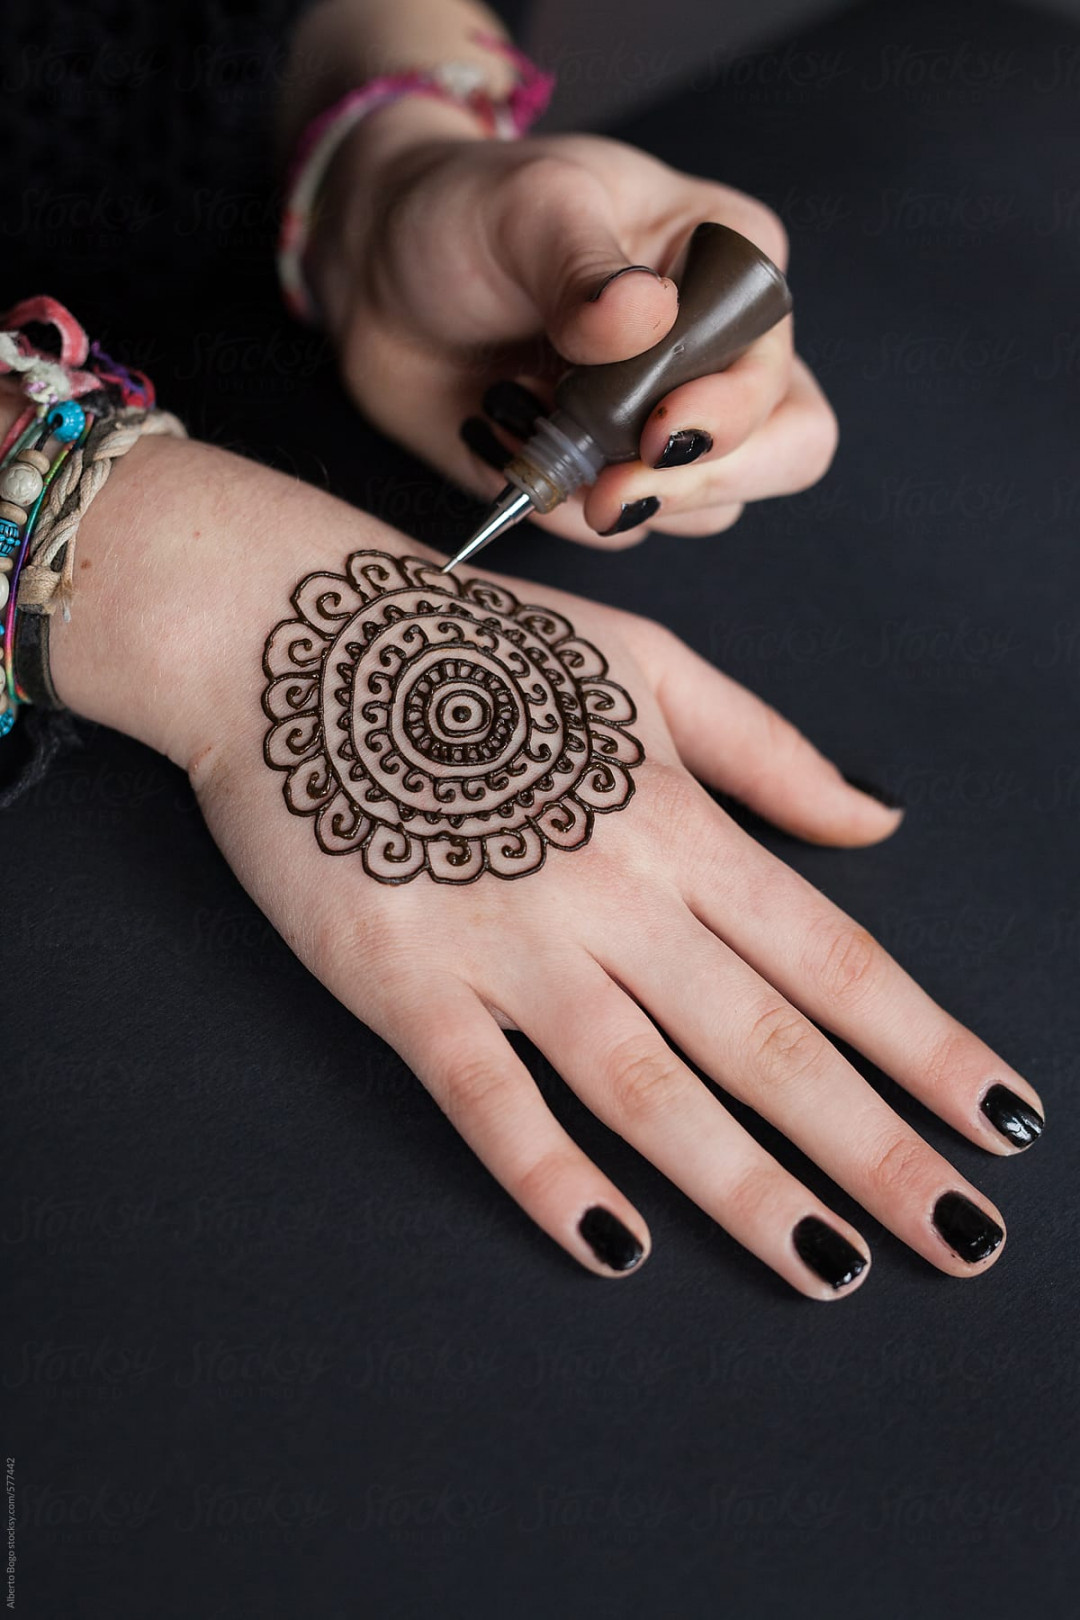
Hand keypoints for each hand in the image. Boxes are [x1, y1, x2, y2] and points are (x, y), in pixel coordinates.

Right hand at [50, 433, 1042, 1296]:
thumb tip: (878, 822)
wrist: (296, 639)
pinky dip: (547, 1173)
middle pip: (767, 1041)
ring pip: (648, 1086)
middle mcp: (614, 895)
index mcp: (680, 824)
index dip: (925, 1045)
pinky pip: (487, 1096)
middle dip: (875, 1147)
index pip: (833, 957)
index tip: (999, 1120)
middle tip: (964, 1237)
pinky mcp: (402, 983)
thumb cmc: (479, 649)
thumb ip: (769, 751)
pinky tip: (613, 1243)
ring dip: (745, 1185)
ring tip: (832, 1265)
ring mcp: (507, 944)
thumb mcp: (648, 667)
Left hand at [310, 114, 838, 546]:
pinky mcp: (611, 478)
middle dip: (698, 484)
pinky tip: (506, 441)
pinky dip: (558, 507)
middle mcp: (720, 353)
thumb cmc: (464, 214)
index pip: (778, 365)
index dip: (731, 413)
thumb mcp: (523, 208)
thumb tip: (643, 316)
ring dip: (611, 492)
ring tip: (524, 421)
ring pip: (704, 508)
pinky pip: (617, 531)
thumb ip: (583, 265)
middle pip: (784, 454)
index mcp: (731, 266)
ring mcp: (667, 425)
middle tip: (608, 493)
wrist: (380, 278)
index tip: (653, 427)